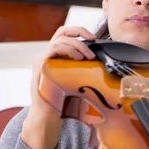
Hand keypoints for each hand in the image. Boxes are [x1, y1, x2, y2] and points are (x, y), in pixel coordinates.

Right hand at [22, 26, 96, 148]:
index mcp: (57, 57)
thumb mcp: (78, 84)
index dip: (80, 31)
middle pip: (62, 32)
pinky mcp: (40, 66)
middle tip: (93, 43)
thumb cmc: (64, 103)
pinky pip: (52, 50)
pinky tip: (77, 59)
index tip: (94, 37)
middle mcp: (48, 55)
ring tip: (87, 56)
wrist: (48, 117)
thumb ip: (86, 75)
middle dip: (80, 32)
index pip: (66, 35)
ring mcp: (43, 60)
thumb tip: (109, 76)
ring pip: (59, 40)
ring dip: (77, 45)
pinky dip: (67, 51)